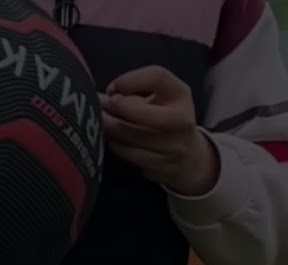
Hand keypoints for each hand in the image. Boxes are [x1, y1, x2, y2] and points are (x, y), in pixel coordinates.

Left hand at [100, 65, 219, 195]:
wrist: (188, 158)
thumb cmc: (165, 118)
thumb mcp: (158, 97)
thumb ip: (131, 91)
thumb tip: (99, 96)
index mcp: (180, 94)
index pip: (157, 76)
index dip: (130, 80)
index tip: (113, 87)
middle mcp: (180, 120)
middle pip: (145, 113)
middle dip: (119, 108)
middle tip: (101, 106)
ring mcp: (170, 146)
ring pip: (132, 136)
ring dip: (110, 127)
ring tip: (99, 120)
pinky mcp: (157, 165)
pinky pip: (127, 153)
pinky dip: (114, 144)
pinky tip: (108, 137)